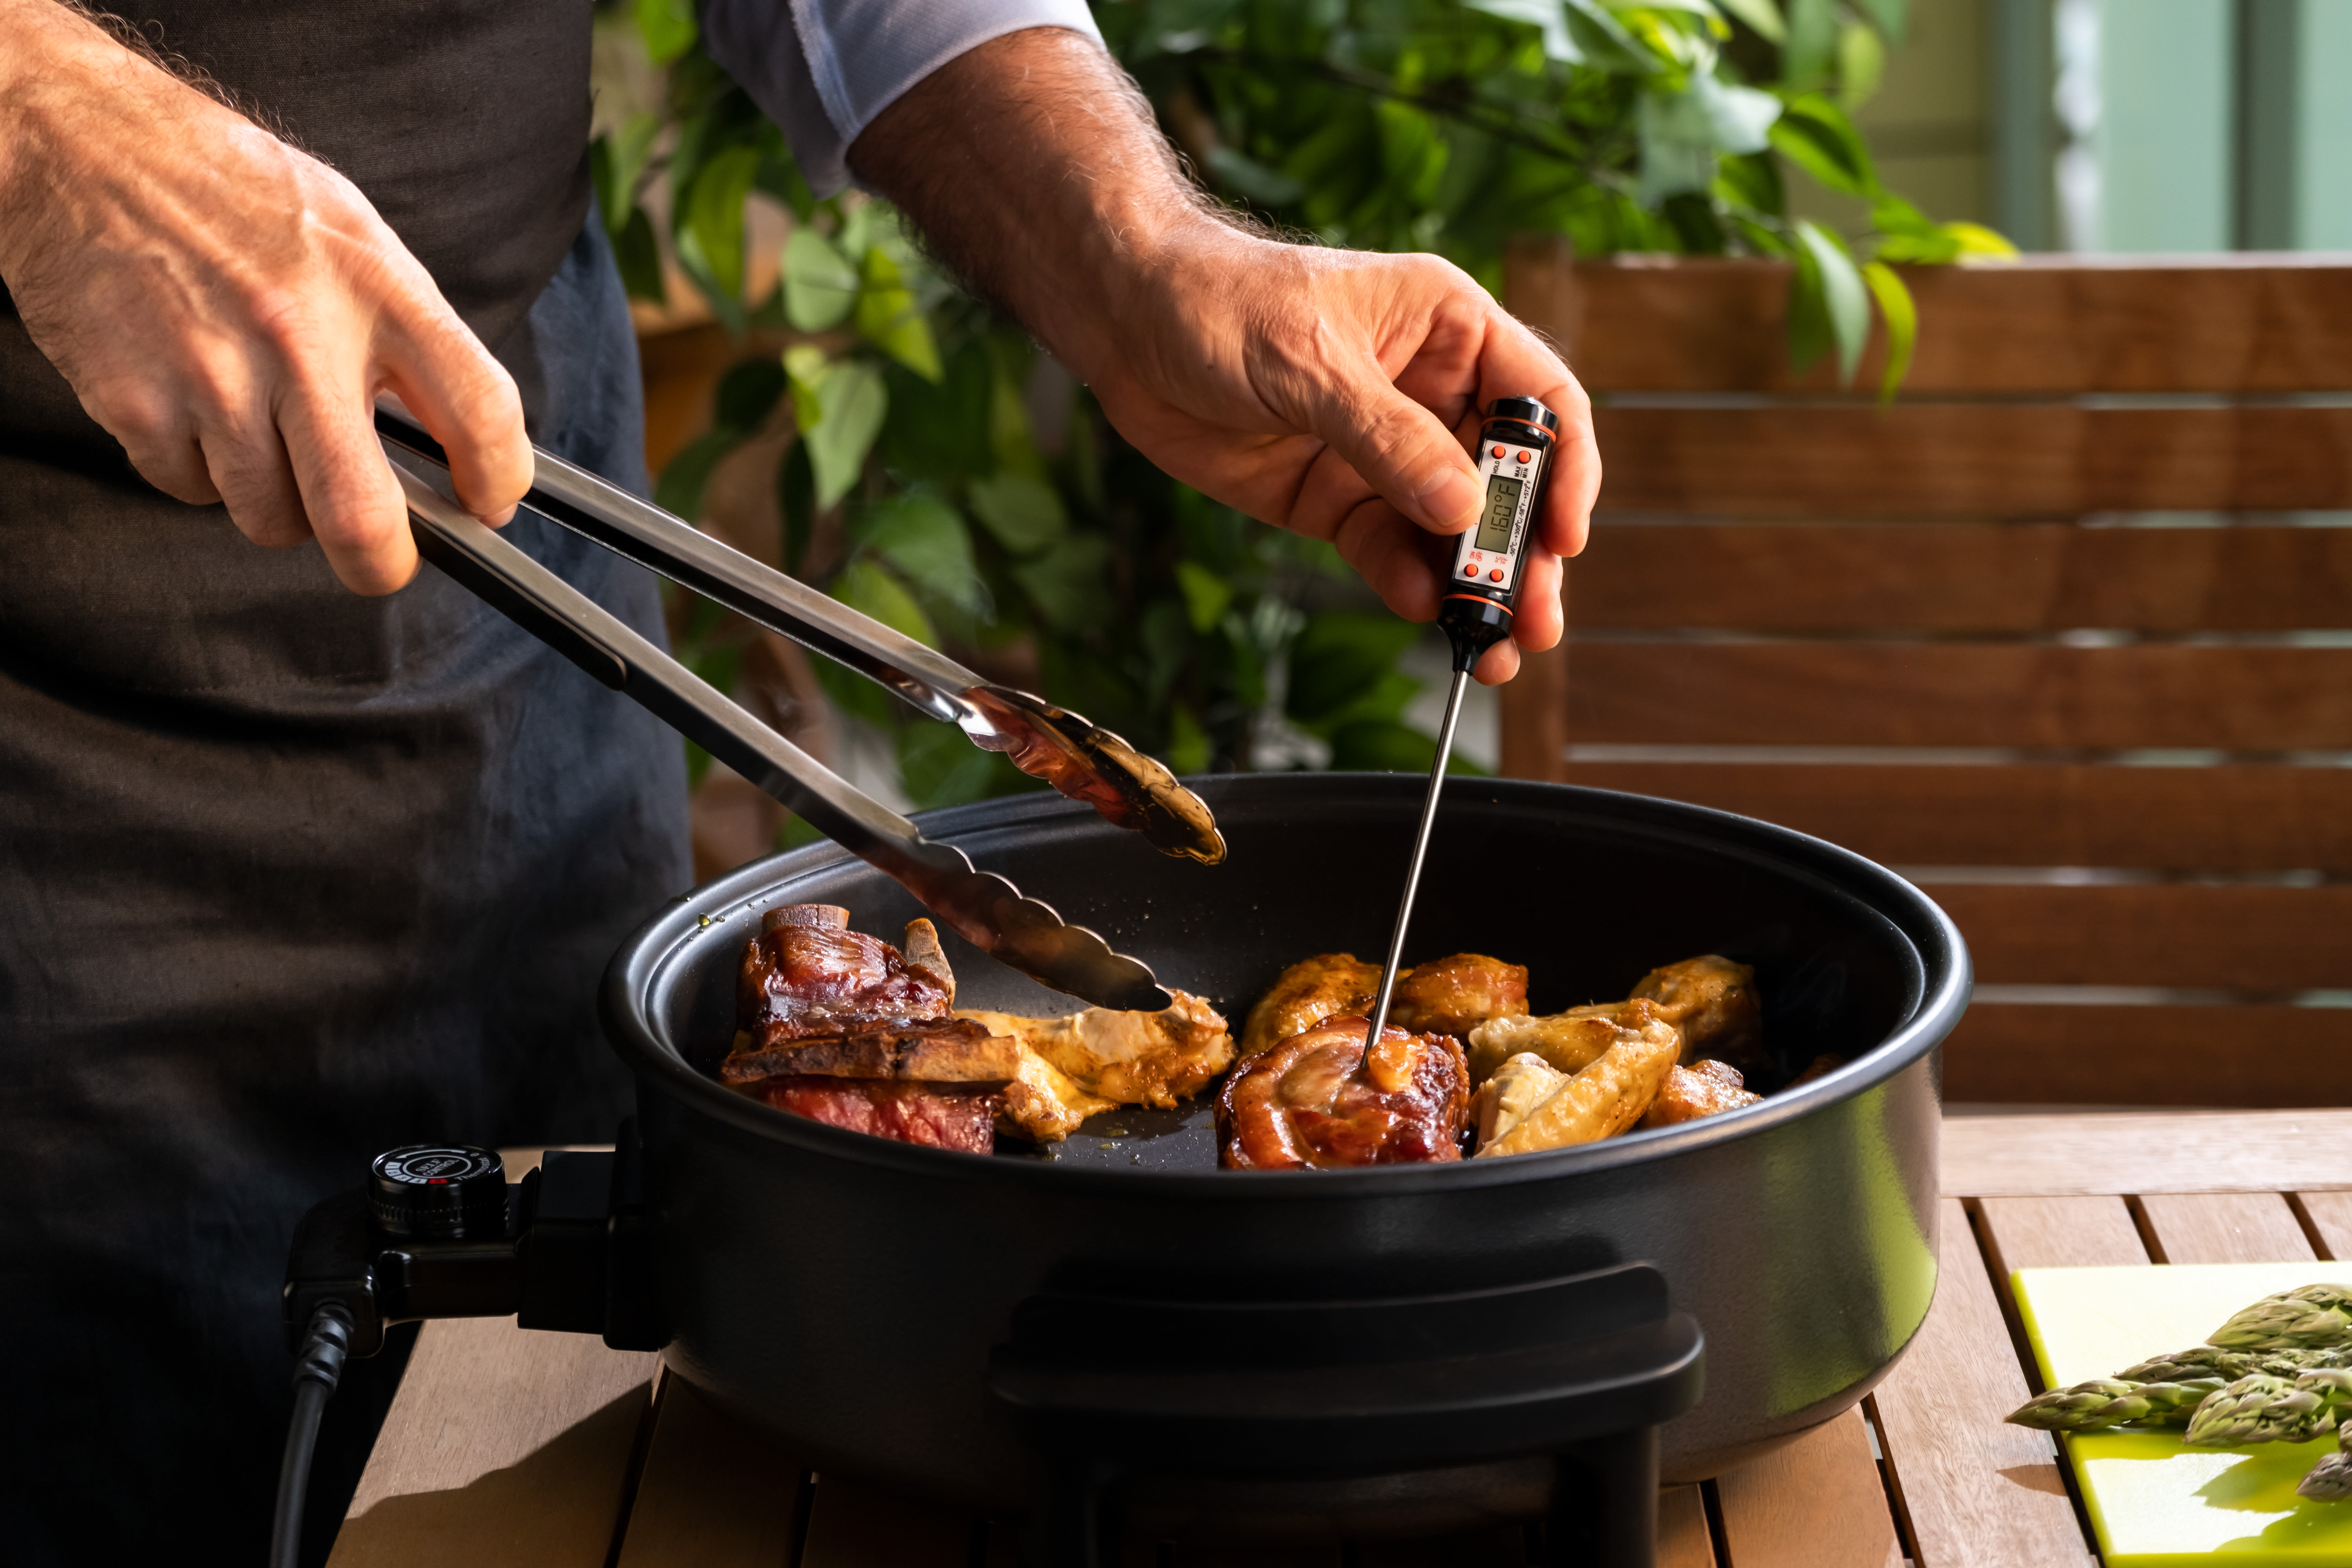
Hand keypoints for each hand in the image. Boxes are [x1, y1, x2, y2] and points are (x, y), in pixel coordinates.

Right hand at [0, 0, 530, 592]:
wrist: (82, 146)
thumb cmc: (229, 192)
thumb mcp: (351, 232)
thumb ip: (409, 331)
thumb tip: (459, 435)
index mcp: (375, 287)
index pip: (479, 410)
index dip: (498, 478)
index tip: (488, 502)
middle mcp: (300, 338)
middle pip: (362, 518)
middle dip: (380, 563)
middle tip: (379, 556)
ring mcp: (213, 377)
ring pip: (271, 517)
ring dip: (278, 502)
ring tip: (262, 431)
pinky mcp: (138, 404)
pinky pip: (192, 491)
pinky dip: (201, 473)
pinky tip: (195, 408)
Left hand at [1085, 229, 1595, 684]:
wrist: (1128, 324)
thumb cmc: (1222, 302)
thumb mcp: (1312, 359)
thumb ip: (1387, 437)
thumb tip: (1460, 507)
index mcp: (1450, 329)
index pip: (1541, 402)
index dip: (1564, 469)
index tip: (1565, 534)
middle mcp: (1430, 393)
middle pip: (1504, 482)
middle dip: (1521, 553)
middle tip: (1534, 621)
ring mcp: (1385, 452)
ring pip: (1452, 531)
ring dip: (1474, 589)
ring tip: (1491, 647)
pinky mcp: (1337, 498)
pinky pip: (1389, 549)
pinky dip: (1409, 584)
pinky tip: (1423, 611)